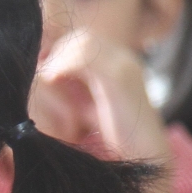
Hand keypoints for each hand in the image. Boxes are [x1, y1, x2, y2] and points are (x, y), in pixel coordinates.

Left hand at [30, 30, 170, 163]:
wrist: (147, 156)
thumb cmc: (118, 140)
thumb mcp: (90, 111)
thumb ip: (75, 93)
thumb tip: (44, 80)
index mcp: (118, 65)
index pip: (83, 40)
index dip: (59, 53)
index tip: (44, 73)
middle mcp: (124, 59)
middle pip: (82, 36)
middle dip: (57, 53)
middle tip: (44, 75)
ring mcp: (125, 65)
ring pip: (84, 41)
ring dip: (59, 58)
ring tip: (48, 79)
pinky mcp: (121, 77)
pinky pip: (87, 56)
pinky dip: (64, 65)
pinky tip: (53, 79)